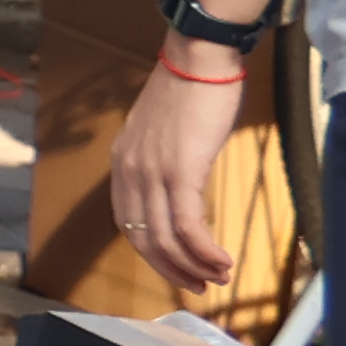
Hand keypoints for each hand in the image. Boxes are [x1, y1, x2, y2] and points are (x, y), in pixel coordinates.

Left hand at [108, 50, 248, 293]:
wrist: (198, 59)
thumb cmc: (189, 91)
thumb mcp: (162, 133)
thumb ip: (161, 163)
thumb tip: (179, 190)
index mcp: (122, 164)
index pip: (128, 223)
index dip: (152, 253)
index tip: (175, 268)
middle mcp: (129, 172)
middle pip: (143, 238)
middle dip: (171, 270)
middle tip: (198, 286)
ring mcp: (152, 173)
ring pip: (165, 238)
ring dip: (193, 266)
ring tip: (217, 279)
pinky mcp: (180, 171)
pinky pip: (188, 225)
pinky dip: (205, 251)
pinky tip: (222, 261)